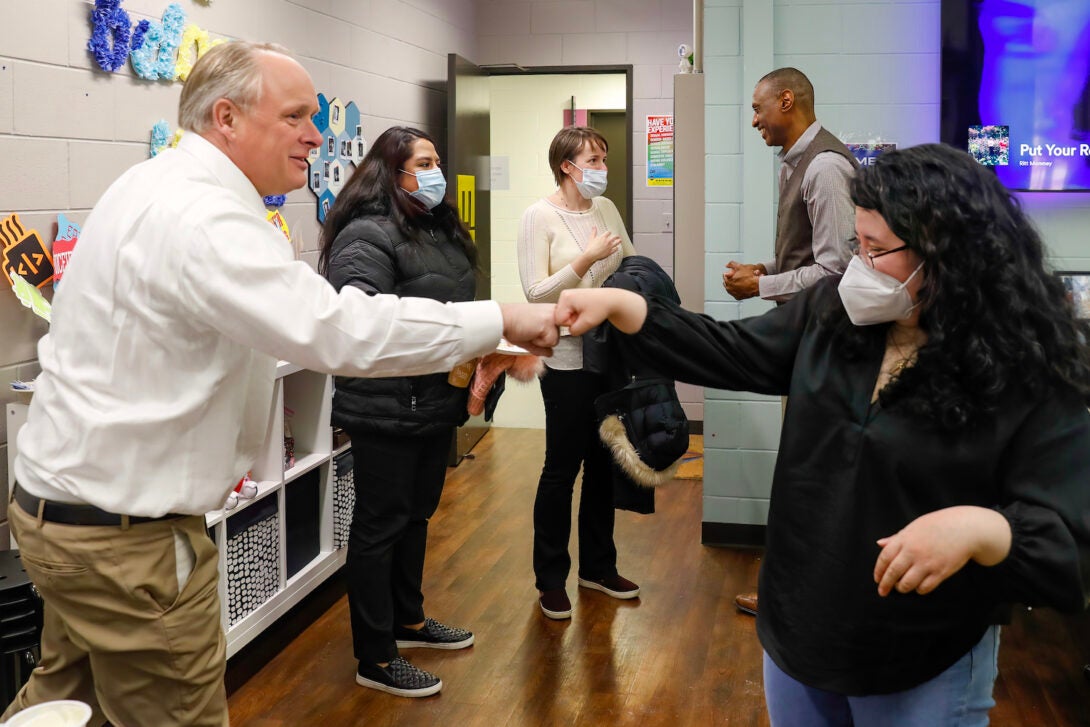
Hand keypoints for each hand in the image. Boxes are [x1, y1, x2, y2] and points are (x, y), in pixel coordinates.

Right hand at [499, 303, 558, 356]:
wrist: (502, 319)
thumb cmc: (512, 324)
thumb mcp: (530, 336)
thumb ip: (542, 346)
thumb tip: (550, 353)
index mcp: (551, 311)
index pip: (558, 332)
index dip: (546, 337)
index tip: (534, 330)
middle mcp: (555, 311)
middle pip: (557, 338)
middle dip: (543, 340)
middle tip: (529, 331)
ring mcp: (554, 316)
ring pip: (555, 341)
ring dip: (540, 342)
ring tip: (529, 331)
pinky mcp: (549, 323)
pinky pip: (550, 343)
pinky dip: (538, 343)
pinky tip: (530, 332)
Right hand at [555, 288, 646, 335]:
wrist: (610, 300)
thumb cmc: (601, 308)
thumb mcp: (587, 323)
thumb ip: (574, 330)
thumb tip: (569, 331)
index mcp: (566, 298)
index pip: (559, 320)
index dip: (570, 323)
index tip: (581, 318)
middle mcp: (564, 294)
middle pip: (560, 317)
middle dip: (571, 320)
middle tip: (584, 316)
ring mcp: (567, 295)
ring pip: (564, 315)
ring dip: (574, 318)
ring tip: (585, 313)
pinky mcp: (570, 298)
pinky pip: (567, 312)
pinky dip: (575, 314)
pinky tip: (584, 311)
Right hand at [584, 226, 623, 262]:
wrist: (591, 255)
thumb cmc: (591, 247)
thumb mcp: (592, 238)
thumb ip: (594, 232)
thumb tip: (594, 227)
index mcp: (603, 237)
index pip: (608, 232)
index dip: (609, 232)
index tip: (609, 233)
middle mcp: (608, 241)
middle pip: (614, 237)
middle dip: (616, 236)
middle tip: (617, 236)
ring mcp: (609, 247)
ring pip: (617, 242)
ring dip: (619, 241)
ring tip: (620, 240)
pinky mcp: (610, 252)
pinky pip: (615, 249)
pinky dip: (616, 248)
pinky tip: (616, 248)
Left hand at [722, 261, 763, 299]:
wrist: (757, 285)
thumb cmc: (749, 277)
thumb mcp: (740, 267)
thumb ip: (732, 264)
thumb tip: (727, 264)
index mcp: (728, 281)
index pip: (725, 277)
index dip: (728, 273)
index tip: (730, 273)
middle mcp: (729, 289)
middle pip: (727, 283)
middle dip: (729, 280)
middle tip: (733, 277)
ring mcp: (734, 294)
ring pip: (730, 289)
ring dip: (732, 285)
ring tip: (736, 282)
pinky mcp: (738, 297)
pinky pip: (735, 293)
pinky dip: (736, 291)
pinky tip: (739, 287)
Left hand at [873, 506, 1011, 596]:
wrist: (966, 529)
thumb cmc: (939, 525)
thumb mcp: (915, 526)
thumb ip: (896, 537)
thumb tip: (879, 543)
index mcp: (904, 539)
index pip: (884, 558)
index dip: (878, 571)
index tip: (877, 579)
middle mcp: (913, 552)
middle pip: (893, 573)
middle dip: (885, 585)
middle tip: (882, 591)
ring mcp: (927, 563)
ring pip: (906, 584)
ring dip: (902, 588)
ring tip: (902, 587)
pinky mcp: (940, 572)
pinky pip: (924, 588)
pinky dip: (919, 589)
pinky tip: (919, 586)